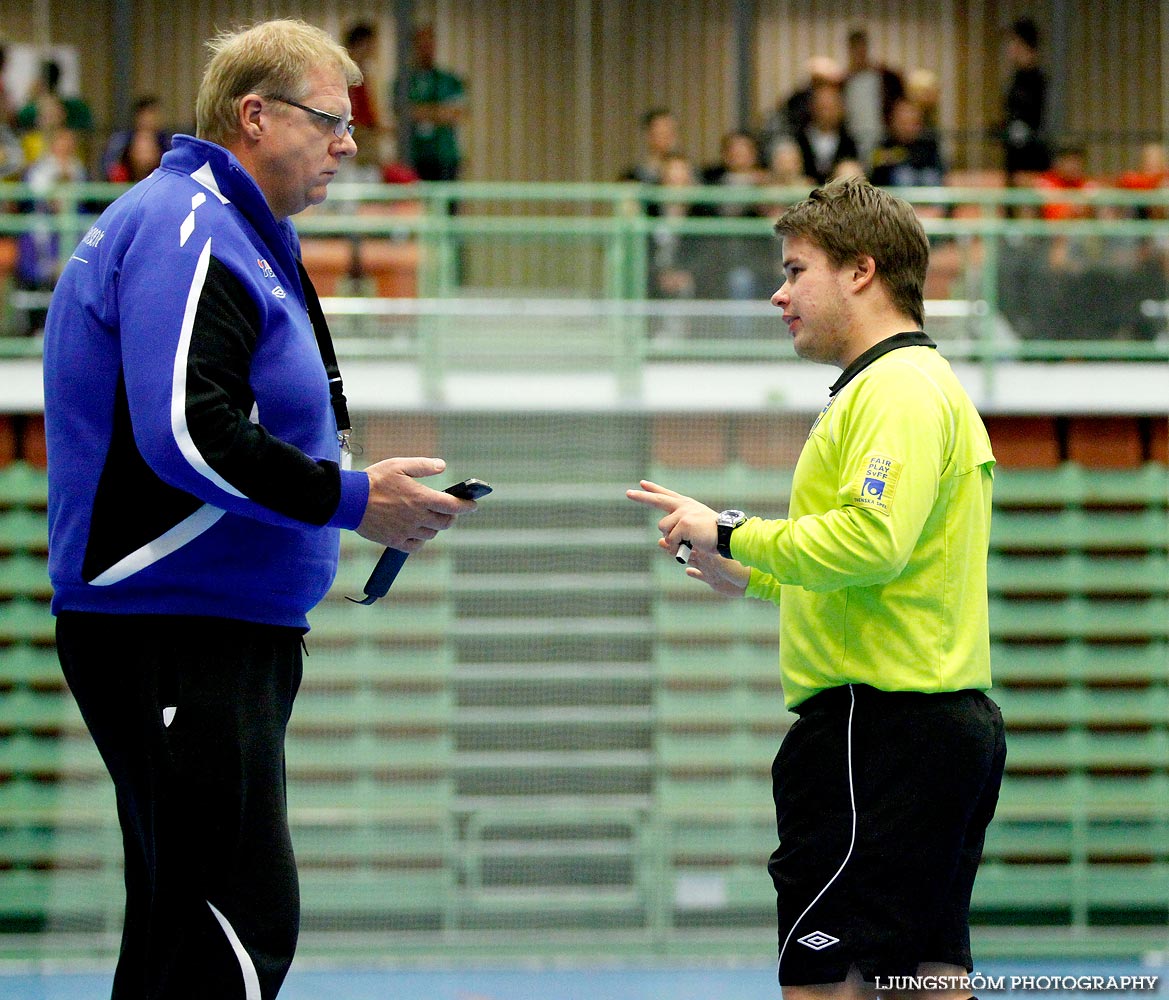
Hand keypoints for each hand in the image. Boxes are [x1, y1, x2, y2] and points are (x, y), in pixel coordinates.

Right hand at [356, 457, 474, 549]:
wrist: (349, 500)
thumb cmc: (374, 480)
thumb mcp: (399, 465)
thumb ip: (423, 466)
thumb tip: (442, 466)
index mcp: (421, 498)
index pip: (453, 505)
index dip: (467, 506)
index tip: (473, 505)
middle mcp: (417, 517)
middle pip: (445, 523)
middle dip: (451, 516)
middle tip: (448, 510)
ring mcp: (406, 531)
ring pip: (431, 534)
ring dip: (434, 527)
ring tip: (428, 518)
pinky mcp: (394, 541)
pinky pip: (415, 546)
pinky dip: (419, 540)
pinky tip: (416, 531)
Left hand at [625, 479, 717, 554]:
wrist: (727, 536)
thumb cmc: (713, 535)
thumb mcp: (695, 526)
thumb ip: (678, 530)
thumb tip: (660, 541)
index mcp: (686, 505)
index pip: (666, 495)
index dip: (654, 490)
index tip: (641, 484)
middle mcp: (683, 506)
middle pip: (657, 501)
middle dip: (641, 497)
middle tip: (627, 493)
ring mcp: (683, 513)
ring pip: (663, 529)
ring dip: (671, 540)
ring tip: (688, 541)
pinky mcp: (683, 523)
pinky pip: (671, 540)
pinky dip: (678, 547)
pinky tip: (691, 544)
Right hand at [657, 537, 749, 596]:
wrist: (751, 579)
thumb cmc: (734, 564)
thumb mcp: (712, 553)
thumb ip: (694, 548)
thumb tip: (674, 540)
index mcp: (705, 544)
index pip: (685, 535)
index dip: (673, 533)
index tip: (664, 533)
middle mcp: (706, 553)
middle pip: (685, 547)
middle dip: (673, 544)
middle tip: (662, 542)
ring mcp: (710, 566)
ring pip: (691, 559)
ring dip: (680, 556)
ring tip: (669, 553)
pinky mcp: (713, 580)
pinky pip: (701, 575)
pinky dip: (694, 573)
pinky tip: (688, 572)